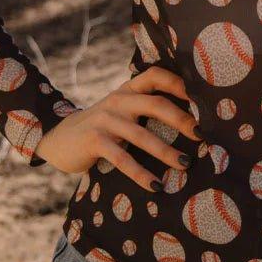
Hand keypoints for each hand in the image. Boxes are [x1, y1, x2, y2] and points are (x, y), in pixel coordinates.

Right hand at [33, 65, 201, 188]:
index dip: (179, 83)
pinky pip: (122, 159)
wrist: (58, 139)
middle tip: (202, 135)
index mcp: (128, 90)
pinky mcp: (94, 141)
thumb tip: (191, 123)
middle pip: (155, 104)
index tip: (203, 97)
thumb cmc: (102, 128)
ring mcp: (105, 120)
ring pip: (141, 134)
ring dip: (165, 151)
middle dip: (181, 120)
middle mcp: (118, 100)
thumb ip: (145, 108)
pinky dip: (140, 173)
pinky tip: (156, 185)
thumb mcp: (121, 111)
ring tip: (184, 164)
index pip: (155, 76)